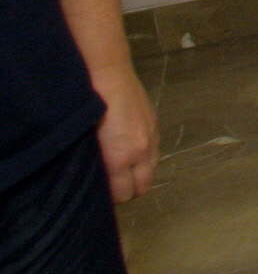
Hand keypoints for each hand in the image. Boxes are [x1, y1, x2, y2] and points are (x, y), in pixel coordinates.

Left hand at [88, 64, 157, 202]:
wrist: (109, 75)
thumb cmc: (89, 108)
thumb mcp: (87, 140)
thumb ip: (96, 163)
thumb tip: (96, 180)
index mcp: (120, 158)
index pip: (124, 194)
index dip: (113, 198)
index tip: (102, 193)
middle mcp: (140, 152)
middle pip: (142, 187)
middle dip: (129, 190)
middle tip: (113, 185)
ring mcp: (151, 137)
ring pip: (151, 171)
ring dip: (139, 175)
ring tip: (123, 170)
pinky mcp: (155, 125)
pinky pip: (155, 153)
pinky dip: (145, 158)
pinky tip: (132, 151)